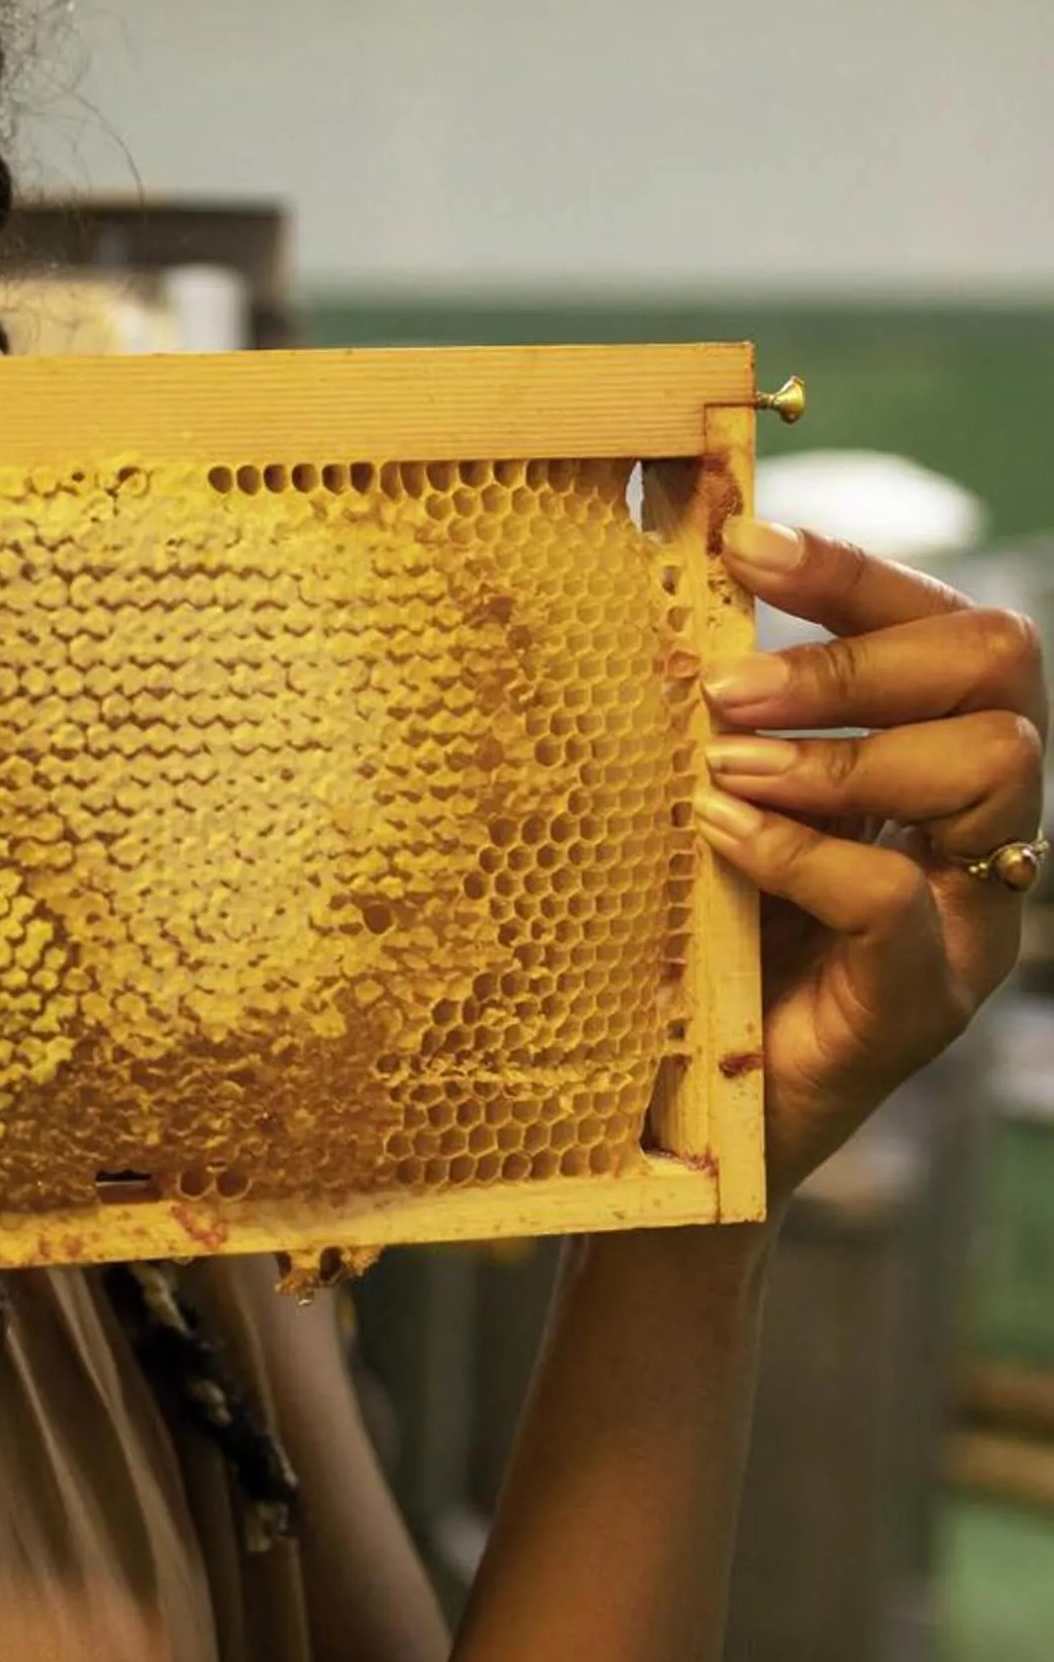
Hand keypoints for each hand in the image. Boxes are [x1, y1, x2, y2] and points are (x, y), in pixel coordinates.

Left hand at [699, 518, 1045, 1204]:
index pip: (957, 629)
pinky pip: (894, 896)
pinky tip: (717, 832)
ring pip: (986, 768)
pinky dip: (797, 848)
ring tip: (719, 764)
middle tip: (724, 687)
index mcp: (939, 764)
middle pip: (1001, 671)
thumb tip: (659, 574)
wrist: (686, 1117)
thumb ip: (723, 715)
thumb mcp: (711, 802)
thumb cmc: (696, 937)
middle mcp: (981, 831)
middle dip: (855, 654)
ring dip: (835, 749)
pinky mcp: (922, 1001)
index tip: (743, 544)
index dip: (858, 571)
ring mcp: (968, 918)